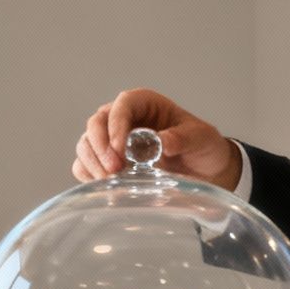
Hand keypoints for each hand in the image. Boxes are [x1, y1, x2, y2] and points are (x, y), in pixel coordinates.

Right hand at [73, 88, 242, 191]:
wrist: (203, 169)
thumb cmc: (201, 146)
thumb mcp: (200, 138)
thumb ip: (182, 138)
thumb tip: (161, 142)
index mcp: (144, 103)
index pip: (122, 105)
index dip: (117, 125)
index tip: (121, 149)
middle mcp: (123, 118)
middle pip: (96, 123)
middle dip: (100, 146)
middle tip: (114, 169)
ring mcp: (112, 140)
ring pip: (86, 144)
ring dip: (93, 162)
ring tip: (110, 180)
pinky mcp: (108, 162)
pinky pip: (86, 165)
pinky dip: (89, 175)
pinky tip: (105, 185)